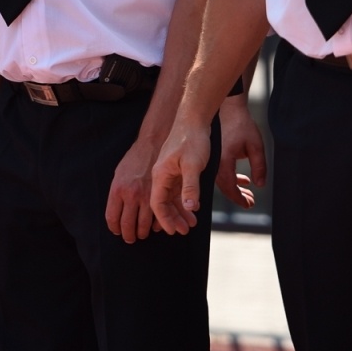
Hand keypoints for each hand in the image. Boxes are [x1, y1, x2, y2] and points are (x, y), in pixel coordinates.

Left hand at [105, 138, 163, 242]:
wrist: (152, 145)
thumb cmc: (134, 160)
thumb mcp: (119, 174)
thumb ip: (117, 194)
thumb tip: (117, 212)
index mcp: (117, 190)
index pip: (112, 218)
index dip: (114, 228)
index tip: (117, 231)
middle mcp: (131, 195)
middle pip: (127, 225)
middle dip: (128, 235)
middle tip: (130, 238)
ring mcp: (146, 196)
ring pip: (143, 225)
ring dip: (142, 233)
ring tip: (142, 234)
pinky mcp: (160, 195)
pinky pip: (158, 217)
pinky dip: (157, 225)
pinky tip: (155, 226)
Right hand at [149, 119, 213, 235]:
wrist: (194, 119)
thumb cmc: (192, 139)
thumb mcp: (193, 164)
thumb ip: (190, 187)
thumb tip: (190, 208)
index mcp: (160, 174)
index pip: (157, 203)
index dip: (165, 219)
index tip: (174, 231)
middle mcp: (161, 175)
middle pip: (161, 203)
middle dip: (171, 219)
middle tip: (184, 231)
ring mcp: (169, 173)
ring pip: (170, 198)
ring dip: (179, 212)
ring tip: (191, 224)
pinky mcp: (177, 170)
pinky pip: (176, 191)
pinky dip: (183, 202)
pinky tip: (192, 210)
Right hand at [217, 95, 266, 207]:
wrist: (227, 105)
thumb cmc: (240, 123)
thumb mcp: (255, 145)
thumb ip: (259, 166)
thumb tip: (260, 185)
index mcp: (222, 162)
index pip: (230, 188)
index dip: (240, 199)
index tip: (250, 204)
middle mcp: (213, 163)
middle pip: (224, 187)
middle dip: (238, 195)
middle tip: (251, 201)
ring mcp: (210, 159)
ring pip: (221, 179)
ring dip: (235, 186)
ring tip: (249, 190)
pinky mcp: (211, 154)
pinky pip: (219, 171)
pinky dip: (230, 177)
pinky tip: (243, 178)